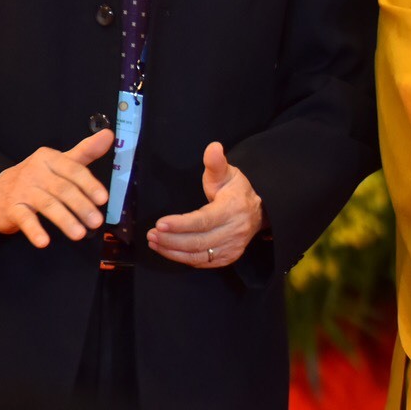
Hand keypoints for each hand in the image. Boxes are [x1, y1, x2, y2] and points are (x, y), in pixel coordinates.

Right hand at [0, 128, 113, 247]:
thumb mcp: (60, 162)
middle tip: (96, 222)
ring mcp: (22, 190)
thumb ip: (85, 151)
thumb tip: (109, 135)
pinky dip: (34, 230)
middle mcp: (35, 172)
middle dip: (81, 206)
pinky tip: (44, 242)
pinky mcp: (11, 208)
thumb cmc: (37, 177)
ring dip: (65, 220)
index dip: (89, 185)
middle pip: (62, 189)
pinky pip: (24, 219)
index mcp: (49, 158)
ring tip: (79, 234)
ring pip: (47, 204)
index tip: (103, 199)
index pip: (73, 170)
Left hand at [146, 143, 264, 268]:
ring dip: (172, 251)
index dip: (181, 224)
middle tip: (151, 234)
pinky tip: (168, 250)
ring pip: (198, 255)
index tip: (160, 223)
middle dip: (171, 239)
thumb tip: (213, 147)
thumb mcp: (228, 173)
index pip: (204, 220)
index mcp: (232, 209)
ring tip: (154, 242)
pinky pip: (201, 262)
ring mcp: (232, 247)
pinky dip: (182, 258)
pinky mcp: (228, 257)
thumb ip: (216, 163)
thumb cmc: (237, 190)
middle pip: (198, 241)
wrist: (259, 211)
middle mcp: (234, 231)